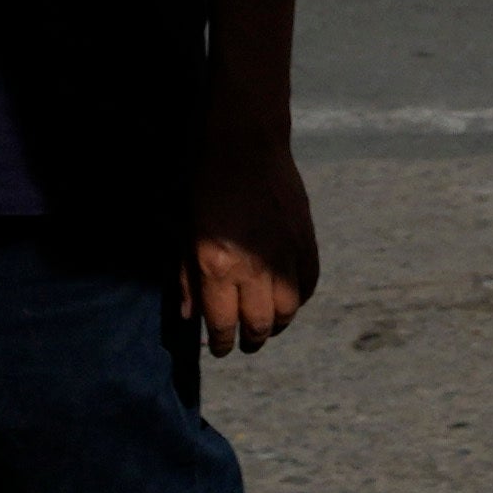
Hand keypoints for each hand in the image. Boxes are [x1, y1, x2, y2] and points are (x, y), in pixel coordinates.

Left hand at [187, 145, 316, 353]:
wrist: (243, 144)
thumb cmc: (202, 185)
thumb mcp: (184, 234)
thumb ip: (187, 279)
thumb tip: (191, 316)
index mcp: (217, 268)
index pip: (223, 325)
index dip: (221, 343)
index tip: (220, 348)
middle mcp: (254, 268)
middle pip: (259, 324)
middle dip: (251, 340)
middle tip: (246, 343)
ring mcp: (285, 255)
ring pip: (289, 309)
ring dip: (277, 324)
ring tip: (268, 325)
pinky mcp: (305, 240)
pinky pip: (309, 283)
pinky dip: (300, 297)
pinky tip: (288, 299)